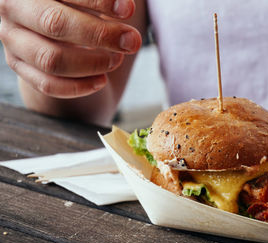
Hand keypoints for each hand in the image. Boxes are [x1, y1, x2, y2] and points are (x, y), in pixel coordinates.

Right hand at [0, 0, 141, 97]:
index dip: (100, 1)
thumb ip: (101, 0)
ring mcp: (12, 40)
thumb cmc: (75, 2)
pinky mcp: (19, 64)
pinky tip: (102, 80)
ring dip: (92, 63)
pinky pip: (47, 84)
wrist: (53, 24)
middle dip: (101, 34)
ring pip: (50, 59)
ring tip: (118, 59)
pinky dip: (79, 87)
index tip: (129, 10)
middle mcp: (12, 8)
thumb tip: (126, 8)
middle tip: (132, 41)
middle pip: (55, 23)